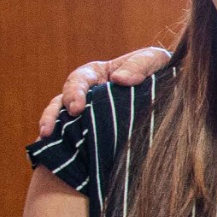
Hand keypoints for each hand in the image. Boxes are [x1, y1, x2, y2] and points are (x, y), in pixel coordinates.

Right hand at [36, 45, 171, 137]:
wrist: (173, 90)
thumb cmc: (158, 70)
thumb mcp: (153, 60)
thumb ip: (139, 66)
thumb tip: (119, 80)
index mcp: (97, 75)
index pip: (78, 81)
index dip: (74, 94)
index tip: (77, 108)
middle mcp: (87, 94)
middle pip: (62, 103)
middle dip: (54, 115)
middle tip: (50, 131)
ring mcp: (88, 114)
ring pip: (62, 121)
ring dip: (51, 129)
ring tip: (44, 141)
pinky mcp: (94, 133)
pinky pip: (74, 138)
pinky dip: (63, 144)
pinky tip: (59, 156)